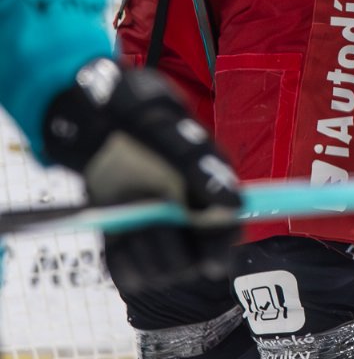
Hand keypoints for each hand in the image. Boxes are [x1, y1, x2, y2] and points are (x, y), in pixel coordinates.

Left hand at [42, 58, 239, 294]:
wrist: (88, 116)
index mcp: (210, 184)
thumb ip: (197, 161)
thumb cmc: (133, 111)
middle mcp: (189, 213)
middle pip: (197, 259)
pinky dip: (123, 261)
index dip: (224, 248)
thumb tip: (234, 202)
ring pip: (163, 270)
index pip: (229, 229)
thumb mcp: (164, 126)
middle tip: (150, 225)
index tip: (209, 263)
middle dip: (174, 249)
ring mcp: (157, 230)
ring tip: (129, 219)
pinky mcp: (126, 242)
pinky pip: (131, 273)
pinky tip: (117, 236)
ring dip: (146, 251)